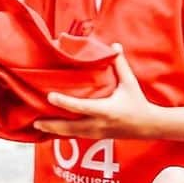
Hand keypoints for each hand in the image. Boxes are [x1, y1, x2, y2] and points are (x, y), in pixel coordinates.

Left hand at [36, 46, 158, 139]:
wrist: (148, 126)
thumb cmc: (137, 102)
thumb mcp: (130, 83)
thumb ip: (120, 64)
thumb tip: (114, 45)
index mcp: (106, 110)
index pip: (81, 107)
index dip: (64, 102)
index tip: (50, 96)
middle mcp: (99, 124)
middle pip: (70, 127)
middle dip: (52, 125)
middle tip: (35, 121)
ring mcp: (97, 133)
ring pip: (71, 133)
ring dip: (54, 130)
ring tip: (38, 125)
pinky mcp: (96, 136)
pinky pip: (76, 134)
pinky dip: (63, 132)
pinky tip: (53, 129)